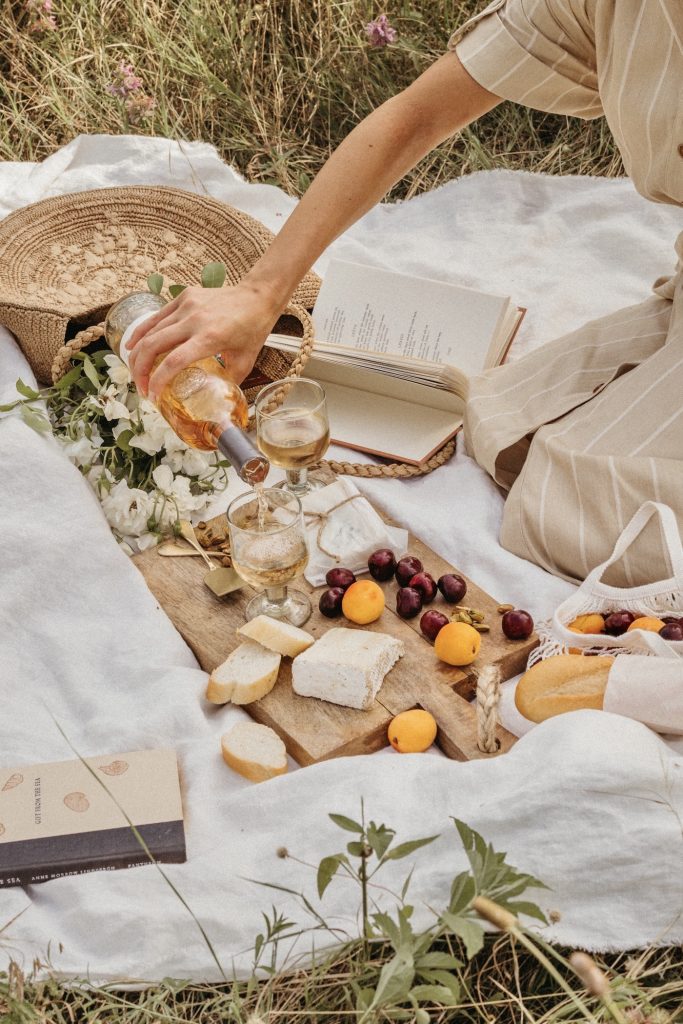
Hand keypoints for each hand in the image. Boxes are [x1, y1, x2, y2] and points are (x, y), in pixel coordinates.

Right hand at [126, 283, 280, 402]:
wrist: (257, 296)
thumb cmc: (253, 329)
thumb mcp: (245, 361)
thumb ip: (228, 381)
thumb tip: (215, 400)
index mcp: (210, 338)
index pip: (174, 361)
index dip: (158, 381)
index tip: (152, 396)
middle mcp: (195, 320)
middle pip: (153, 346)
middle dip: (140, 371)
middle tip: (141, 388)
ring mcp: (186, 306)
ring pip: (150, 331)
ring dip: (137, 354)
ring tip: (136, 372)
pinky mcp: (183, 297)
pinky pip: (156, 317)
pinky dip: (142, 333)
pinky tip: (132, 346)